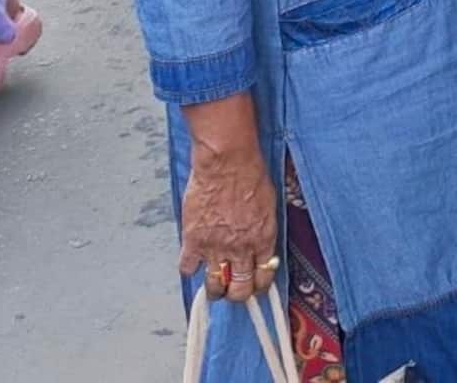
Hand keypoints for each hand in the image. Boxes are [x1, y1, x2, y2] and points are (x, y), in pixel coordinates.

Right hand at [178, 134, 276, 305]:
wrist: (227, 162)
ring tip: (214, 286)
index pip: (264, 277)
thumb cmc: (251, 175)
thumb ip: (264, 230)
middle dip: (237, 295)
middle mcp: (241, 249)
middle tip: (233, 291)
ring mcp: (215, 248)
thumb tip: (261, 246)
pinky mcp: (193, 241)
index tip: (255, 285)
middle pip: (240, 290)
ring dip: (215, 289)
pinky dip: (189, 268)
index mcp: (264, 239)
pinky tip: (192, 262)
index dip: (259, 285)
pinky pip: (187, 268)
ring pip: (215, 286)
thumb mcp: (269, 205)